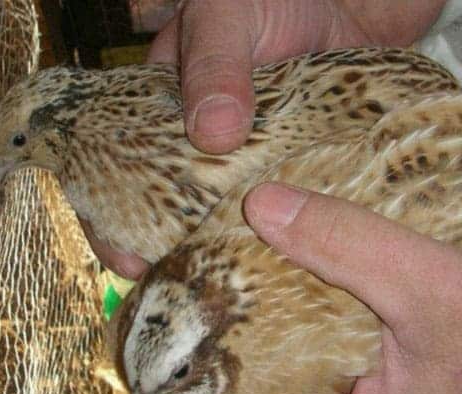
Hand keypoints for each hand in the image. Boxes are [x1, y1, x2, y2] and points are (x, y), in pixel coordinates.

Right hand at [84, 0, 444, 277]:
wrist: (350, 2)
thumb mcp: (227, 17)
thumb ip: (216, 64)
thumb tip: (212, 134)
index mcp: (158, 112)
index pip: (116, 172)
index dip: (112, 219)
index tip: (127, 261)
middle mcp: (195, 147)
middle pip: (167, 212)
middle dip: (168, 254)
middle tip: (181, 292)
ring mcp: (245, 164)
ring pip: (223, 220)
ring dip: (221, 254)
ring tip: (229, 297)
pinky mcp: (290, 173)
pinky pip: (278, 213)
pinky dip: (277, 240)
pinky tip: (284, 271)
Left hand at [193, 183, 461, 393]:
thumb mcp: (427, 286)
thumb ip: (344, 244)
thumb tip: (255, 204)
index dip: (175, 380)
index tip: (155, 314)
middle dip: (204, 342)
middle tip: (177, 272)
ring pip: (265, 377)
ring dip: (245, 323)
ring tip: (212, 261)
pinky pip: (299, 359)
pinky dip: (283, 318)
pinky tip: (273, 269)